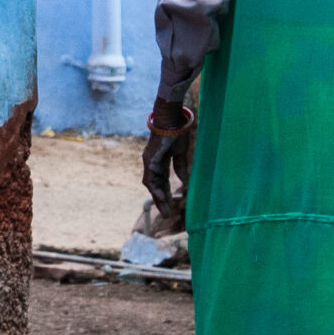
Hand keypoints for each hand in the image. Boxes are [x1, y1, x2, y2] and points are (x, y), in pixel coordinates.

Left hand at [142, 87, 194, 229]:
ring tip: (165, 211)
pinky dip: (156, 189)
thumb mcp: (181, 154)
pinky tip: (162, 198)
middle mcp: (152, 163)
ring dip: (158, 198)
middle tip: (167, 214)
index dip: (166, 194)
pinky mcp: (149, 160)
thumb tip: (184, 182)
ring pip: (152, 185)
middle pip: (156, 186)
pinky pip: (151, 178)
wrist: (172, 119)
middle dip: (162, 201)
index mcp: (160, 161)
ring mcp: (149, 161)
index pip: (162, 181)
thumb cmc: (177, 132)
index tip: (171, 205)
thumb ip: (180, 168)